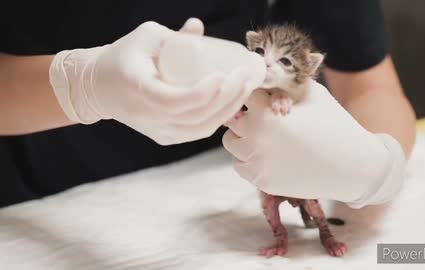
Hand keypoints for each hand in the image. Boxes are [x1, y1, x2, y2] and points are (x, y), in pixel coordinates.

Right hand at [49, 18, 264, 144]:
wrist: (99, 87)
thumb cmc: (123, 57)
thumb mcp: (144, 38)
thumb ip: (173, 34)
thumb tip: (199, 26)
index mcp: (140, 90)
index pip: (178, 100)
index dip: (206, 92)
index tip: (225, 74)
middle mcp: (148, 117)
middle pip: (197, 116)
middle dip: (228, 98)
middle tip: (246, 77)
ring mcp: (157, 131)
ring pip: (201, 129)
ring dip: (228, 110)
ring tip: (245, 89)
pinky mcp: (164, 137)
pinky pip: (196, 133)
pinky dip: (217, 120)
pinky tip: (232, 104)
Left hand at [223, 80, 405, 207]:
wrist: (352, 166)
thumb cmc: (334, 125)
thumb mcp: (312, 94)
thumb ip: (285, 81)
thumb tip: (266, 68)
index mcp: (265, 114)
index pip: (246, 94)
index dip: (259, 94)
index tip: (269, 98)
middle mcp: (255, 139)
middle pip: (233, 118)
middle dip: (249, 114)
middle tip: (269, 117)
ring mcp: (256, 162)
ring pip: (231, 142)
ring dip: (244, 136)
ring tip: (267, 135)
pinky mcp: (261, 180)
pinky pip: (240, 164)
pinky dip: (249, 158)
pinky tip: (269, 153)